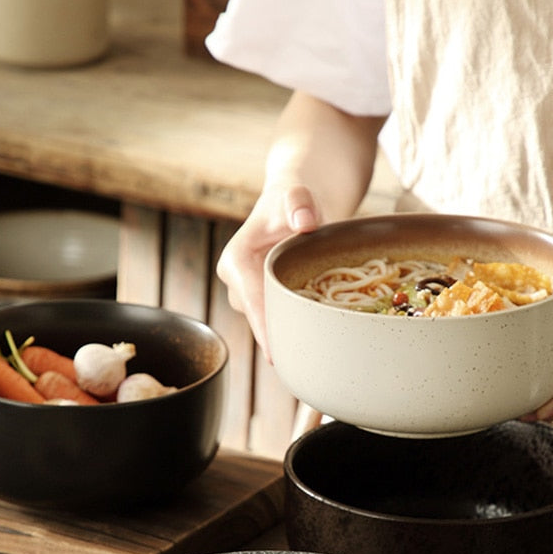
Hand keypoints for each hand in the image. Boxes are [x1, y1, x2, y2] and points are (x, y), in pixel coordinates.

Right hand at [216, 185, 320, 360]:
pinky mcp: (264, 303)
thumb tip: (304, 222)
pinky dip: (296, 327)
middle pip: (260, 319)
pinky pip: (278, 320)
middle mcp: (236, 284)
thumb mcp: (297, 194)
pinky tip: (316, 338)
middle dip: (280, 337)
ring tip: (316, 346)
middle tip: (307, 360)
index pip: (252, 301)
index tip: (275, 355)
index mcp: (236, 261)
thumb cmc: (293, 199)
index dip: (264, 327)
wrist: (294, 205)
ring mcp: (249, 297)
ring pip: (270, 323)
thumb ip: (299, 203)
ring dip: (291, 331)